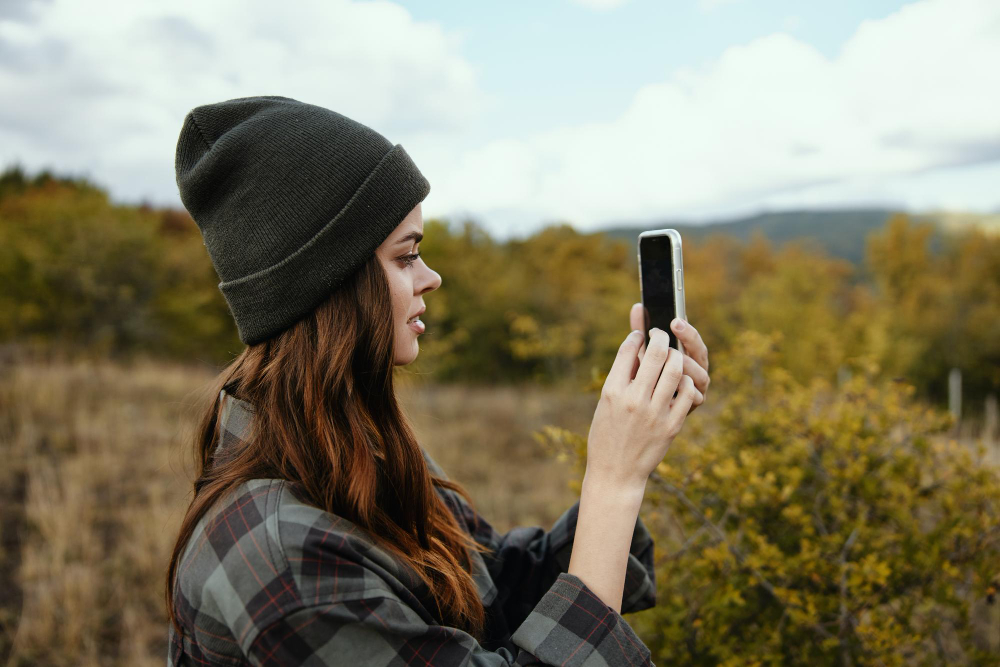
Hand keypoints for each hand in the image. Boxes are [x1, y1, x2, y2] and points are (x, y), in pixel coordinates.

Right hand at [586, 328, 701, 489]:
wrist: (615, 473)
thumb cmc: (606, 435)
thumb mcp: (605, 404)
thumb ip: (620, 378)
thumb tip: (635, 350)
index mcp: (612, 391)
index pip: (628, 350)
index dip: (636, 336)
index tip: (640, 334)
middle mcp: (633, 400)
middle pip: (655, 355)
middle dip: (660, 338)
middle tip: (661, 335)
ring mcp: (654, 413)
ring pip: (675, 370)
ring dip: (676, 356)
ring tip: (673, 355)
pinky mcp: (671, 426)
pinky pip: (687, 393)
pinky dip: (686, 381)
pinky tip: (681, 379)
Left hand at [629, 303, 709, 412]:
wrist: (637, 421)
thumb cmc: (641, 382)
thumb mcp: (641, 357)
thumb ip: (641, 334)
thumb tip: (637, 306)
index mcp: (687, 356)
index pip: (693, 338)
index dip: (686, 329)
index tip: (674, 321)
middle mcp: (695, 371)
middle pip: (700, 353)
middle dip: (687, 341)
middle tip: (668, 334)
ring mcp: (694, 391)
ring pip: (700, 374)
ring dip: (685, 365)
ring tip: (669, 357)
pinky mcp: (688, 409)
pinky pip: (694, 398)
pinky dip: (686, 390)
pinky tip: (673, 386)